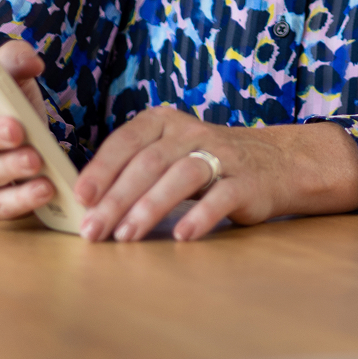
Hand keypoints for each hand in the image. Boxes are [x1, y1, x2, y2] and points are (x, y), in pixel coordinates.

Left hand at [74, 108, 357, 242]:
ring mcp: (222, 155)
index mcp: (166, 123)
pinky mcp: (247, 181)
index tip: (81, 197)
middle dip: (117, 198)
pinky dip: (201, 215)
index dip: (102, 168)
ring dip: (151, 207)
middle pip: (149, 163)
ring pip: (182, 176)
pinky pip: (222, 196)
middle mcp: (193, 133)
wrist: (276, 163)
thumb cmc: (207, 164)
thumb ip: (134, 170)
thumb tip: (85, 206)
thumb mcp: (169, 154)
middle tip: (94, 230)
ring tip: (127, 235)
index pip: (127, 141)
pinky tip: (183, 236)